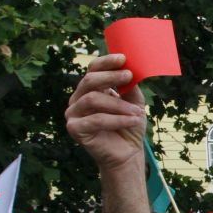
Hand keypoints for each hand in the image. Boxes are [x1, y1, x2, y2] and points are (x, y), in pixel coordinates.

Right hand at [64, 54, 146, 170]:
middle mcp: (78, 99)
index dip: (106, 62)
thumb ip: (130, 87)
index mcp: (90, 90)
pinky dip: (117, 119)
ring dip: (119, 104)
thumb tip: (131, 68)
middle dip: (111, 77)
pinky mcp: (75, 129)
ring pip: (93, 99)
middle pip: (89, 81)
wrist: (127, 154)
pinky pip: (96, 119)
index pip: (93, 70)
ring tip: (138, 112)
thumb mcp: (134, 103)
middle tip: (129, 76)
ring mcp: (74, 114)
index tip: (123, 58)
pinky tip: (133, 121)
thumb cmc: (129, 127)